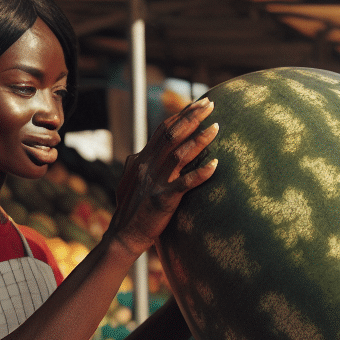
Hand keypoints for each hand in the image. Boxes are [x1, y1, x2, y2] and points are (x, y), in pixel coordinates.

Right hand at [108, 98, 218, 255]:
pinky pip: (184, 184)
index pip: (163, 129)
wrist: (123, 235)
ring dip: (199, 140)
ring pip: (179, 154)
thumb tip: (138, 153)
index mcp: (142, 159)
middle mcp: (147, 166)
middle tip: (210, 103)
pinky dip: (201, 174)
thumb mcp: (130, 180)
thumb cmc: (131, 209)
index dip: (182, 115)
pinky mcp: (162, 200)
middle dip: (192, 117)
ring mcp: (155, 182)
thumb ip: (137, 165)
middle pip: (172, 135)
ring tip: (217, 127)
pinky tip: (216, 166)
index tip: (199, 103)